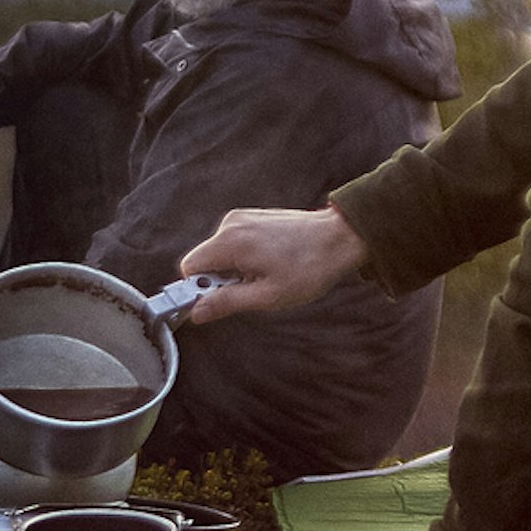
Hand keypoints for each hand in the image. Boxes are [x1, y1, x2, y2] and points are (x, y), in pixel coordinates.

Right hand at [180, 207, 368, 322]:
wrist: (340, 238)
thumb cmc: (309, 269)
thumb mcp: (267, 296)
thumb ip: (226, 302)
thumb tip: (196, 312)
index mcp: (230, 242)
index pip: (190, 267)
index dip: (199, 289)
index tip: (220, 300)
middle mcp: (231, 224)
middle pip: (204, 259)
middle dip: (220, 280)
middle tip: (254, 289)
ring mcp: (242, 218)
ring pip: (219, 252)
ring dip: (235, 269)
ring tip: (268, 274)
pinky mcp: (253, 217)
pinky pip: (234, 242)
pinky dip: (244, 257)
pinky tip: (271, 262)